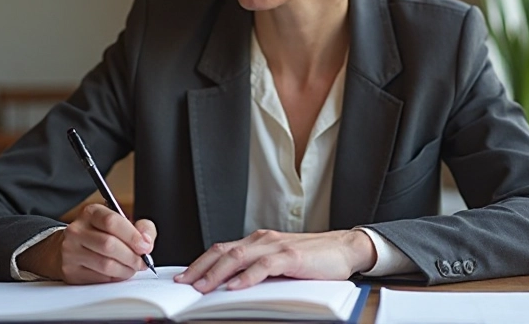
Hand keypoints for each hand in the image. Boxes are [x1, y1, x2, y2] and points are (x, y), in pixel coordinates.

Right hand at [18, 204, 156, 283]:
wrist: (70, 248)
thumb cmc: (100, 235)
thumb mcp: (120, 222)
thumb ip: (141, 228)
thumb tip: (146, 241)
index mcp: (91, 213)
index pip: (112, 222)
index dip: (133, 236)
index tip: (145, 246)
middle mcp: (77, 231)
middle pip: (109, 245)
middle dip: (132, 256)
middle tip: (142, 261)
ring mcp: (71, 252)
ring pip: (105, 265)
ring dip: (125, 270)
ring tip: (131, 268)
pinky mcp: (71, 272)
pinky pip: (99, 279)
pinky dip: (114, 278)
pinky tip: (117, 273)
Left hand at [173, 229, 376, 291]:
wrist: (343, 248)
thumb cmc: (312, 259)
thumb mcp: (278, 263)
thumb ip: (257, 270)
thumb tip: (229, 286)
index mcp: (257, 241)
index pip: (221, 249)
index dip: (200, 263)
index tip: (184, 277)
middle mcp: (262, 240)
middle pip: (223, 251)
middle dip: (200, 269)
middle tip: (184, 285)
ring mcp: (276, 246)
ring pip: (238, 257)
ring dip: (217, 274)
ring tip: (203, 288)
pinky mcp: (291, 256)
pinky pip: (264, 266)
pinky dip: (247, 277)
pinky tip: (236, 288)